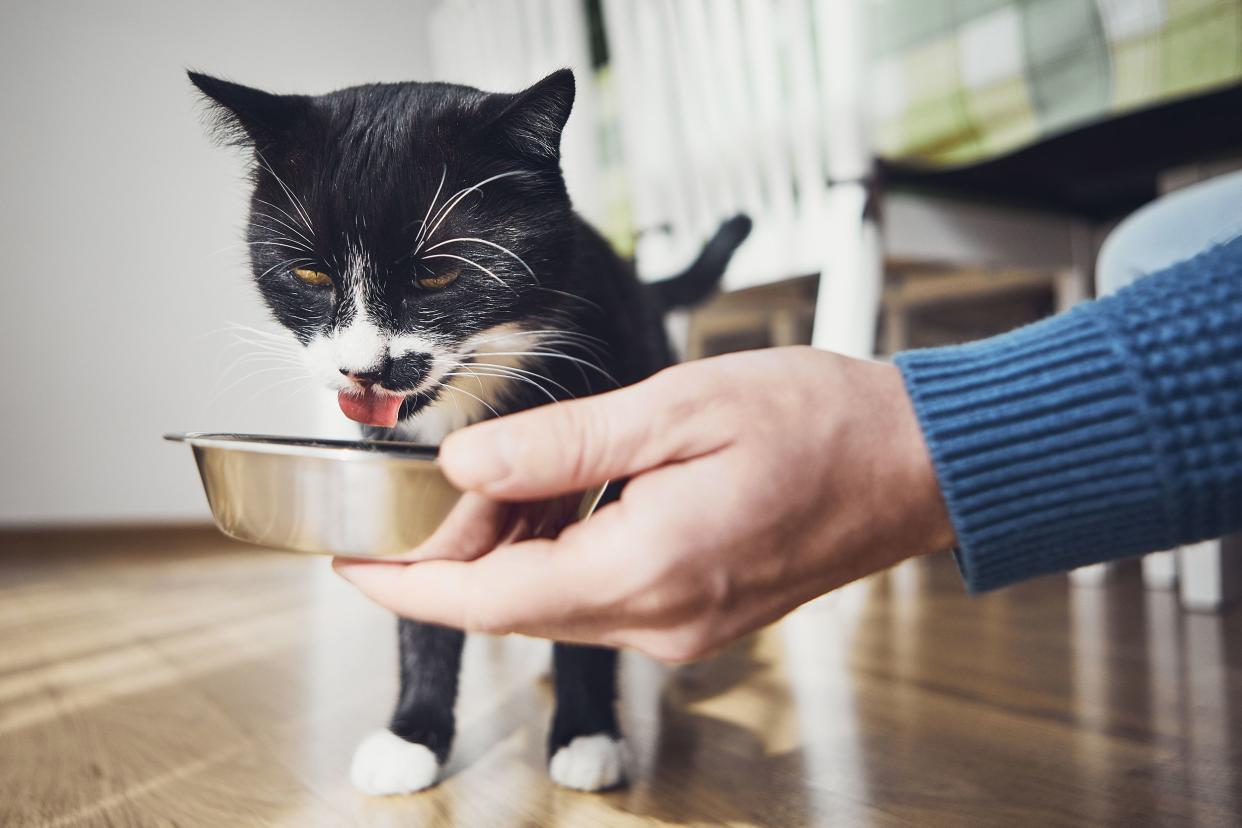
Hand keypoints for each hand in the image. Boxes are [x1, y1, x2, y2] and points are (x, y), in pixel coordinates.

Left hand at [334, 346, 953, 661]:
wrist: (915, 463)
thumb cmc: (819, 423)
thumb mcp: (675, 408)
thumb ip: (560, 443)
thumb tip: (465, 465)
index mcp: (647, 570)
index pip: (488, 602)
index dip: (407, 585)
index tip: (351, 562)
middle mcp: (660, 622)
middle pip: (514, 605)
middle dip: (458, 551)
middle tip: (443, 479)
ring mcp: (682, 630)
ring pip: (554, 602)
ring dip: (512, 549)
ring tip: (512, 473)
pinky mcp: (698, 619)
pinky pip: (599, 596)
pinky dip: (561, 554)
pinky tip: (567, 498)